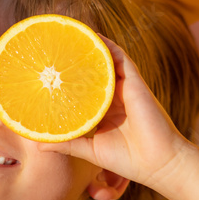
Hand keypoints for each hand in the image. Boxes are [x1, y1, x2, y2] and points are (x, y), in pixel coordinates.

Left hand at [40, 37, 193, 192]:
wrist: (159, 163)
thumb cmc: (129, 160)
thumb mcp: (90, 150)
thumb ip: (67, 144)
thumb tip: (39, 146)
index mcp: (106, 112)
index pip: (85, 90)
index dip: (70, 80)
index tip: (50, 73)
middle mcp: (116, 97)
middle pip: (94, 73)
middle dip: (78, 61)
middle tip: (56, 49)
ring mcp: (126, 88)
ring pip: (107, 62)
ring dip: (92, 48)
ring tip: (72, 36)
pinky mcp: (136, 83)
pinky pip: (122, 58)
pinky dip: (109, 47)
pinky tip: (94, 37)